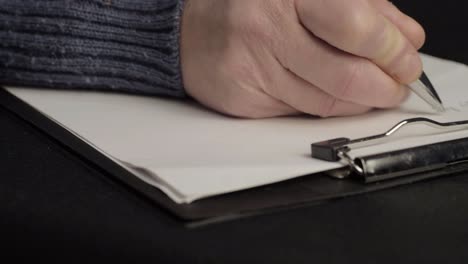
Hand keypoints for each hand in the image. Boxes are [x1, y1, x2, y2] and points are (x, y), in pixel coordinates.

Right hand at [180, 0, 425, 117]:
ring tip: (374, 92)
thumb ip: (363, 9)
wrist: (191, 32)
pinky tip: (338, 98)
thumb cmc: (252, 7)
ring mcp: (253, 68)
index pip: (356, 27)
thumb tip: (405, 39)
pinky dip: (329, 109)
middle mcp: (267, 29)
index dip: (392, 50)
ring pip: (326, 102)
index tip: (407, 60)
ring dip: (361, 102)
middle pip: (344, 74)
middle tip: (397, 84)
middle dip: (385, 86)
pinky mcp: (245, 100)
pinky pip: (302, 113)